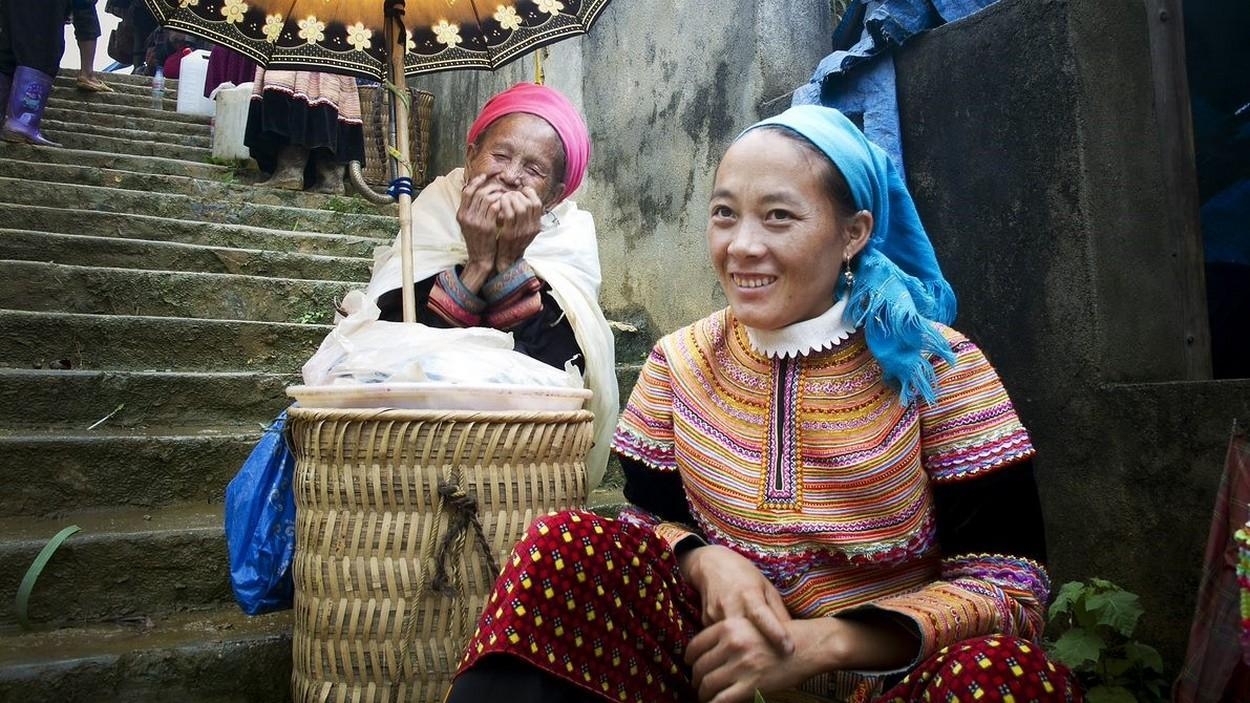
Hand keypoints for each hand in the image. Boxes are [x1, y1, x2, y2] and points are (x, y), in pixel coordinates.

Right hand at [456, 174, 501, 291]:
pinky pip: (494, 208)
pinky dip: (501, 203)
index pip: (467, 191)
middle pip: (478, 193)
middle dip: (490, 186)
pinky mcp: (486, 226)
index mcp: (461, 214)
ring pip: (487, 198)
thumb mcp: (469, 224)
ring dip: (498, 194)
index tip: (485, 176)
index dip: (476, 181)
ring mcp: (476, 221)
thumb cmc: (478, 240)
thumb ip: (471, 210)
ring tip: (504, 193)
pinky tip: (506, 203)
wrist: (480, 258)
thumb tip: (478, 192)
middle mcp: (466, 216)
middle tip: (499, 185)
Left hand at [488, 186, 544, 273]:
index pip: (537, 204)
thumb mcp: (525, 229)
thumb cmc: (514, 242)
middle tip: (509, 194)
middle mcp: (531, 228)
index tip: (520, 191)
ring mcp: (522, 231)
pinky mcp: (510, 234)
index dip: (529, 194)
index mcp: (536, 226)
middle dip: (518, 195)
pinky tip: (499, 203)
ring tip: (504, 197)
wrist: (508, 261)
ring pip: (521, 208)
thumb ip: (527, 216)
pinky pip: (509, 215)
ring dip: (511, 199)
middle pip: (529, 204)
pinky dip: (505, 206)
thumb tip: (524, 197)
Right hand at [679, 545, 791, 654]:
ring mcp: (715, 614)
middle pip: (746, 634)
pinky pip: (721, 638)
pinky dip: (732, 642)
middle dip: (760, 648)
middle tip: (777, 662)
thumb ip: (778, 611)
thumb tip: (795, 634)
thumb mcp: (765, 587)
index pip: (762, 615)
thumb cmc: (744, 575)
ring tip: (758, 655)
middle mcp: (731, 604)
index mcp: (749, 594)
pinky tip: (740, 643)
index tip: (789, 649)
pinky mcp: (705, 621)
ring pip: (733, 640)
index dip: (775, 633)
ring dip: (746, 648)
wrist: (711, 564)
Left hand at [685, 616, 919, 702]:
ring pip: (707, 684)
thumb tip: (705, 651)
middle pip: (699, 667)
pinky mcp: (751, 685)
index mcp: (729, 627)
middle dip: (696, 679)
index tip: (691, 665)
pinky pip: (721, 700)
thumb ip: (727, 634)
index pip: (695, 646)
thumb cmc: (779, 634)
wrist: (808, 646)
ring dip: (703, 693)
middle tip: (698, 684)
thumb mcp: (749, 624)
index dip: (690, 659)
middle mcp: (732, 644)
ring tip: (705, 696)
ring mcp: (741, 666)